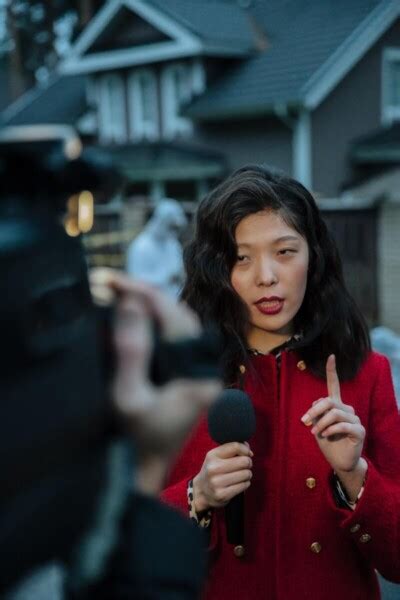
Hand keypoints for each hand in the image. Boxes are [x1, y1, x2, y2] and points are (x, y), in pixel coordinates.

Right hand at [90, 268, 220, 491]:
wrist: (143, 471)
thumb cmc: (134, 441)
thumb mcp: (127, 397)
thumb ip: (131, 350)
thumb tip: (131, 302)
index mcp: (198, 374)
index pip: (175, 317)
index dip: (142, 293)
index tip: (111, 281)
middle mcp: (203, 367)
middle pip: (178, 314)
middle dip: (143, 294)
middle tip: (109, 283)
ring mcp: (195, 369)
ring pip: (174, 322)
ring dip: (146, 305)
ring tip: (116, 292)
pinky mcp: (183, 371)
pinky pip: (169, 335)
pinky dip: (149, 321)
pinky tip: (129, 314)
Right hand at [192, 442, 252, 512]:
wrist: (201, 491)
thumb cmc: (214, 470)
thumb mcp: (217, 456)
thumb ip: (232, 449)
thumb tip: (249, 452)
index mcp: (212, 455)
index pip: (236, 446)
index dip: (246, 449)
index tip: (247, 454)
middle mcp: (213, 468)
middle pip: (244, 461)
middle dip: (248, 463)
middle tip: (244, 466)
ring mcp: (217, 482)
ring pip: (246, 474)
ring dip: (247, 474)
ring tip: (240, 475)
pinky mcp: (222, 495)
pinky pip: (244, 485)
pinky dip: (245, 483)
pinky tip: (238, 483)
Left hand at [301, 355, 365, 473]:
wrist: (340, 462)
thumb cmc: (328, 442)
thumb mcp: (317, 426)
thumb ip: (316, 414)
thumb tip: (316, 406)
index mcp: (336, 406)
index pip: (334, 385)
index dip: (332, 371)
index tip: (331, 357)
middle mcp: (347, 409)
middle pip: (329, 401)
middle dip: (314, 410)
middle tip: (304, 421)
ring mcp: (354, 420)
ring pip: (335, 413)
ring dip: (321, 423)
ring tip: (315, 432)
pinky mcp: (359, 431)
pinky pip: (343, 425)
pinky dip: (331, 429)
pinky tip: (326, 435)